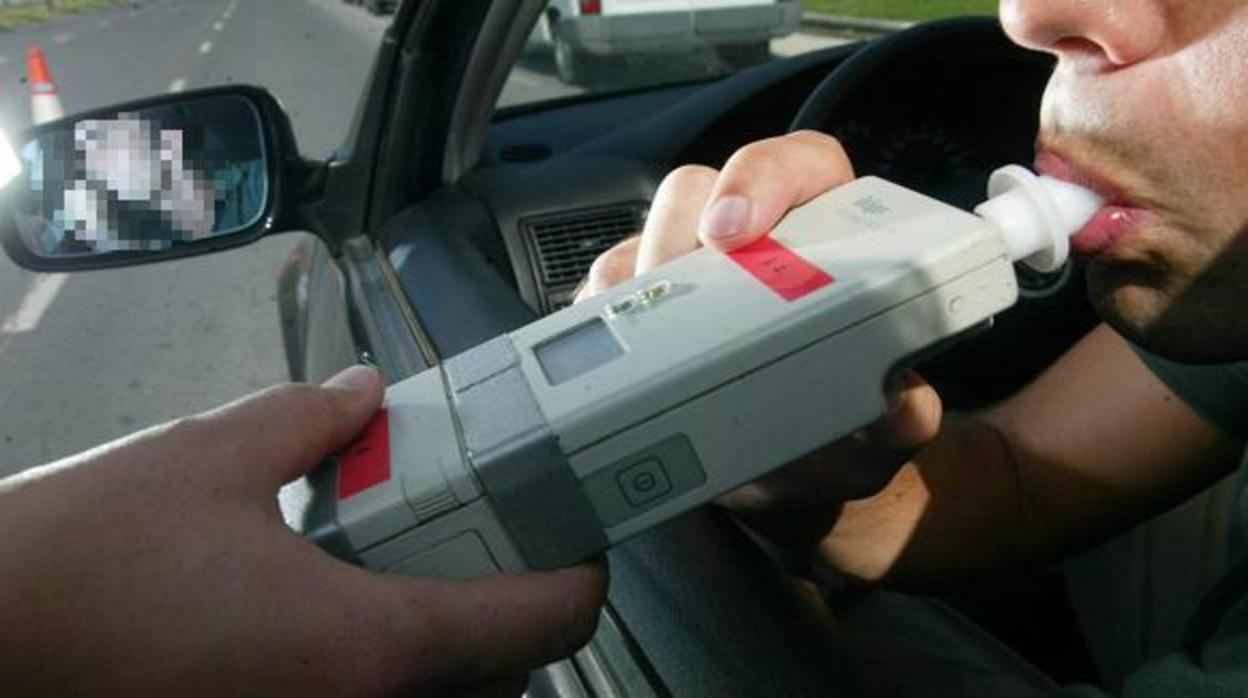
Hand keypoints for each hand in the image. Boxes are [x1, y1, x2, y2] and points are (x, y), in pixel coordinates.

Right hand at [0, 366, 604, 696]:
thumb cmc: (84, 564)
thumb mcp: (206, 459)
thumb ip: (308, 419)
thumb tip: (362, 393)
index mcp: (369, 644)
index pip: (539, 622)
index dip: (582, 577)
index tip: (584, 537)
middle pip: (506, 680)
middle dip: (521, 614)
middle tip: (504, 540)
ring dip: (464, 652)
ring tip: (434, 572)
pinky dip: (399, 671)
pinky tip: (352, 610)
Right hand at [576, 131, 942, 561]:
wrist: (798, 477)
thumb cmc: (847, 430)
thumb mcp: (886, 426)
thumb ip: (904, 412)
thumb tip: (901, 405)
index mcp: (828, 235)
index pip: (800, 166)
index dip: (763, 178)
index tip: (736, 228)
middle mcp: (752, 239)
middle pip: (698, 191)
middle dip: (678, 234)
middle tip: (679, 291)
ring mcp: (688, 271)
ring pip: (641, 239)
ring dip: (636, 284)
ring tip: (648, 343)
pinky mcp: (638, 310)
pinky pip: (602, 295)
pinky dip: (601, 322)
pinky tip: (615, 360)